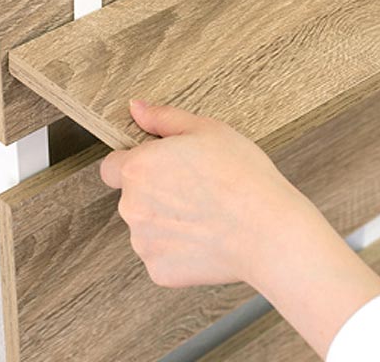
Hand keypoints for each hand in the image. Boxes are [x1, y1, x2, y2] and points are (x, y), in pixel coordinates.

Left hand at [100, 101, 379, 357]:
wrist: (267, 231)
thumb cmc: (242, 175)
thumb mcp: (208, 130)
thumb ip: (164, 118)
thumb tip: (136, 108)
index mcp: (138, 168)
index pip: (113, 166)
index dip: (137, 163)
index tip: (164, 166)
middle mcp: (131, 206)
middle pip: (132, 196)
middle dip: (156, 192)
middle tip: (197, 187)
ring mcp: (144, 243)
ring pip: (147, 227)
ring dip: (167, 221)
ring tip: (207, 213)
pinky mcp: (159, 271)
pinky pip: (163, 254)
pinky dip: (180, 248)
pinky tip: (208, 237)